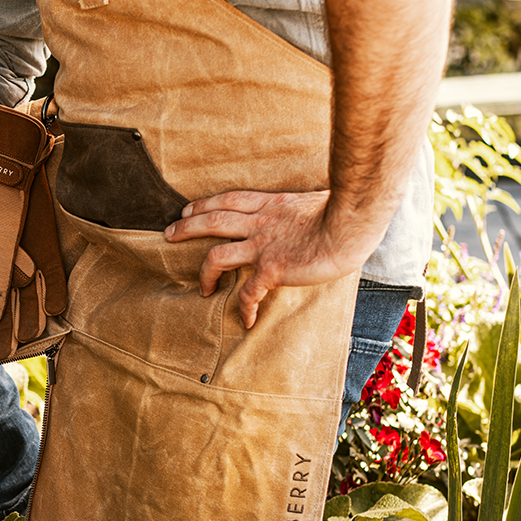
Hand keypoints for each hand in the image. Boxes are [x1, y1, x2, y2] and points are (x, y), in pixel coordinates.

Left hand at [163, 189, 368, 328]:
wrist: (351, 224)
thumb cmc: (343, 213)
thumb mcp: (313, 202)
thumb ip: (299, 210)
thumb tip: (307, 213)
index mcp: (271, 205)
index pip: (229, 200)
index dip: (205, 204)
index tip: (189, 209)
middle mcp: (261, 223)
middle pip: (213, 221)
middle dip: (187, 227)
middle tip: (169, 233)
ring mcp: (263, 246)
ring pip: (217, 254)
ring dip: (203, 271)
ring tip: (200, 287)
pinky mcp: (272, 269)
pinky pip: (249, 292)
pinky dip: (244, 308)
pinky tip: (246, 320)